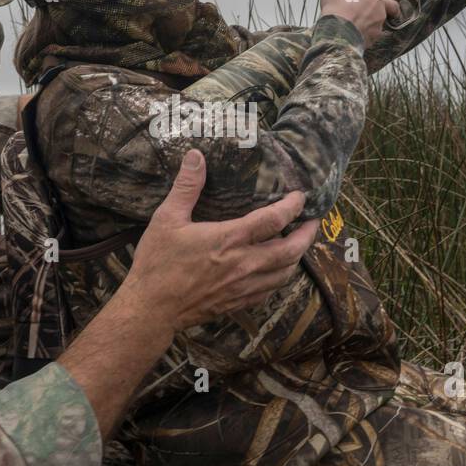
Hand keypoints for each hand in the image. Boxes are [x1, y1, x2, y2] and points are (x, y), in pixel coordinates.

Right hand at [121, 149, 317, 336]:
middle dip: (307, 234)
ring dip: (297, 257)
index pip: (273, 220)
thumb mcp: (167, 218)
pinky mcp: (237, 303)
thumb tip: (196, 156)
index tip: (300, 196)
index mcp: (229, 240)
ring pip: (285, 273)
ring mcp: (243, 287)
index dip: (292, 206)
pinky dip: (280, 277)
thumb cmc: (157, 264)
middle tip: (313, 222)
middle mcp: (243, 264)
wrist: (152, 309)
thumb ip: (186, 187)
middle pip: (291, 250)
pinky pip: (270, 291)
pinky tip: (276, 270)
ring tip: (299, 244)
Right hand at [319, 0, 399, 47]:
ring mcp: (375, 31)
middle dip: (369, 16)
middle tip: (357, 14)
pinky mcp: (369, 43)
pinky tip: (348, 35)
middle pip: (380, 17)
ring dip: (364, 28)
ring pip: (373, 29)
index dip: (390, 8)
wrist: (336, 32)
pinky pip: (366, 40)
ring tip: (350, 26)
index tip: (388, 9)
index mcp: (376, 0)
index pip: (392, 5)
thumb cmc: (338, 10)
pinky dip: (359, 38)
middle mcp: (379, 16)